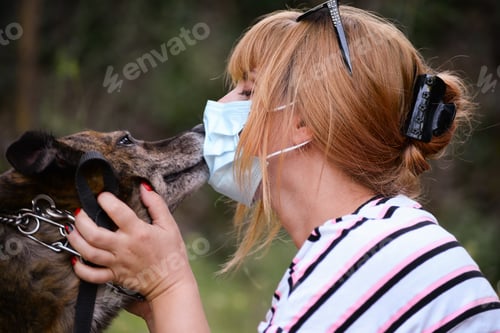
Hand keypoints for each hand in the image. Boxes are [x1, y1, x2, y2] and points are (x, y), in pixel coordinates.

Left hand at [67, 183, 191, 300]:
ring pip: (89, 253)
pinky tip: (75, 259)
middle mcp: (124, 247)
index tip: (102, 195)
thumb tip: (144, 188)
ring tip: (71, 229)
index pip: (117, 212)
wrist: (171, 282)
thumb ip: (156, 204)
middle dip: (82, 221)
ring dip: (75, 240)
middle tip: (79, 212)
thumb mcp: (169, 225)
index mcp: (138, 232)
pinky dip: (80, 269)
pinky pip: (92, 276)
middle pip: (94, 234)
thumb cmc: (172, 253)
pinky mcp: (114, 276)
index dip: (106, 200)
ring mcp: (117, 263)